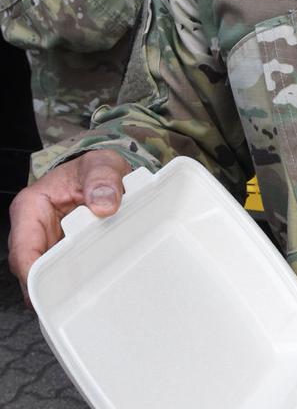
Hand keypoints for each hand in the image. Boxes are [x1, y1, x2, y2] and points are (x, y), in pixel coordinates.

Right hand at [8, 149, 130, 306]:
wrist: (103, 171)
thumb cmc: (94, 168)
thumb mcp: (101, 165)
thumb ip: (103, 180)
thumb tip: (103, 205)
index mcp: (31, 207)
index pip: (22, 249)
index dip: (32, 275)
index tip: (48, 293)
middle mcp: (33, 228)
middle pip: (32, 269)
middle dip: (49, 289)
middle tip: (74, 303)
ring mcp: (47, 242)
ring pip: (47, 274)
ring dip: (64, 287)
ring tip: (86, 299)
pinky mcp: (63, 250)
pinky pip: (64, 270)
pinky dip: (76, 280)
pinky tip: (92, 288)